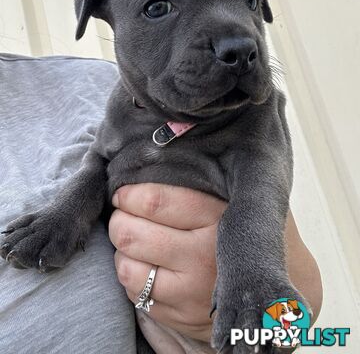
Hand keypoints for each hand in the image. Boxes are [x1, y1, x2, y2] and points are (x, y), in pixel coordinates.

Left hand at [109, 183, 225, 341]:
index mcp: (215, 218)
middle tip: (123, 217)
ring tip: (135, 243)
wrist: (259, 287)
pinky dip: (132, 276)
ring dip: (122, 251)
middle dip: (118, 221)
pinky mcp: (179, 317)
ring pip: (126, 266)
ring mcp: (190, 291)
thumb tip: (136, 180)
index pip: (155, 201)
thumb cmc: (231, 235)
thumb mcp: (221, 204)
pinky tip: (146, 267)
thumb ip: (186, 190)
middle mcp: (203, 256)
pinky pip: (133, 293)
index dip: (129, 195)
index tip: (122, 194)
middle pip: (131, 234)